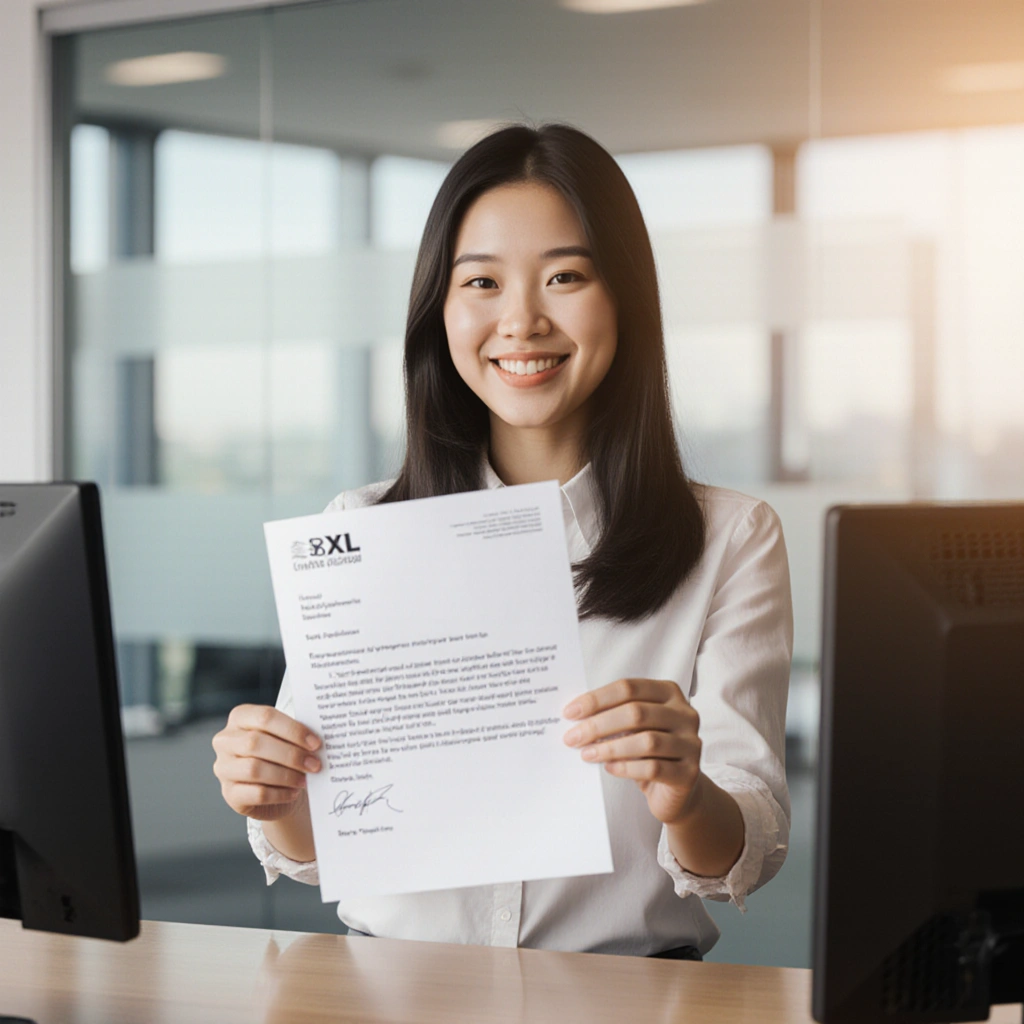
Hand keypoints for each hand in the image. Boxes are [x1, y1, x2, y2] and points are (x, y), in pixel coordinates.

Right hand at [212, 704, 322, 820]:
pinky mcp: (230, 794)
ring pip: (254, 769)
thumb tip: (316, 742)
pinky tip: (293, 792)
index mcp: (240, 717)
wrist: (273, 789)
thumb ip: (296, 735)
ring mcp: (223, 768)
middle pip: (256, 742)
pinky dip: (280, 793)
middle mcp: (226, 741)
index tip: (316, 743)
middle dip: (291, 754)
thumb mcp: (286, 739)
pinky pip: (256, 793)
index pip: (265, 717)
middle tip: (314, 764)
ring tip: (305, 780)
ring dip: (286, 775)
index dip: (293, 730)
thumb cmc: (281, 756)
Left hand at [562, 678, 703, 826]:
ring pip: (646, 741)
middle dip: (598, 725)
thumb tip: (576, 714)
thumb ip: (614, 714)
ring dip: (610, 748)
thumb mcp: (635, 727)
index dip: (597, 699)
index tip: (570, 712)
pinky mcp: (689, 773)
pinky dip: (626, 767)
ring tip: (586, 754)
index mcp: (669, 693)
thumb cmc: (650, 751)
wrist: (678, 789)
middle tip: (572, 737)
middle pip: (636, 713)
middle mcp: (685, 715)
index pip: (629, 688)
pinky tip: (609, 768)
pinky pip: (654, 768)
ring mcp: (691, 744)